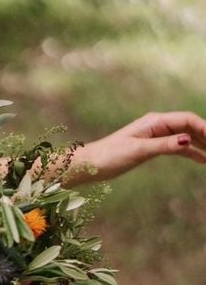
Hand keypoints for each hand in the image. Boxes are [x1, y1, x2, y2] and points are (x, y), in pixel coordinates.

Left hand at [66, 110, 205, 185]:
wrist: (90, 164)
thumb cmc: (110, 155)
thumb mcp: (138, 150)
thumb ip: (164, 145)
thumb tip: (187, 139)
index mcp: (155, 121)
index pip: (187, 120)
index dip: (204, 128)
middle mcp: (158, 125)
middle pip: (190, 126)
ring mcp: (156, 135)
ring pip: (185, 137)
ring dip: (201, 144)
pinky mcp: (152, 147)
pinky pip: (176, 147)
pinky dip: (190, 152)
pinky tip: (202, 159)